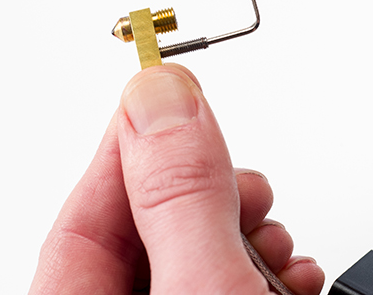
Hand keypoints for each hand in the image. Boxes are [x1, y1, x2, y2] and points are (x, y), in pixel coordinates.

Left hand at [29, 65, 323, 293]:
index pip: (81, 224)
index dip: (129, 151)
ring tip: (276, 243)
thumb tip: (159, 97)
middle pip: (144, 236)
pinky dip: (265, 270)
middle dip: (206, 199)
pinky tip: (291, 274)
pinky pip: (228, 284)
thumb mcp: (205, 292)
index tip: (171, 98)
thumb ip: (180, 198)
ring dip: (246, 235)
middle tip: (245, 188)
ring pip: (195, 259)